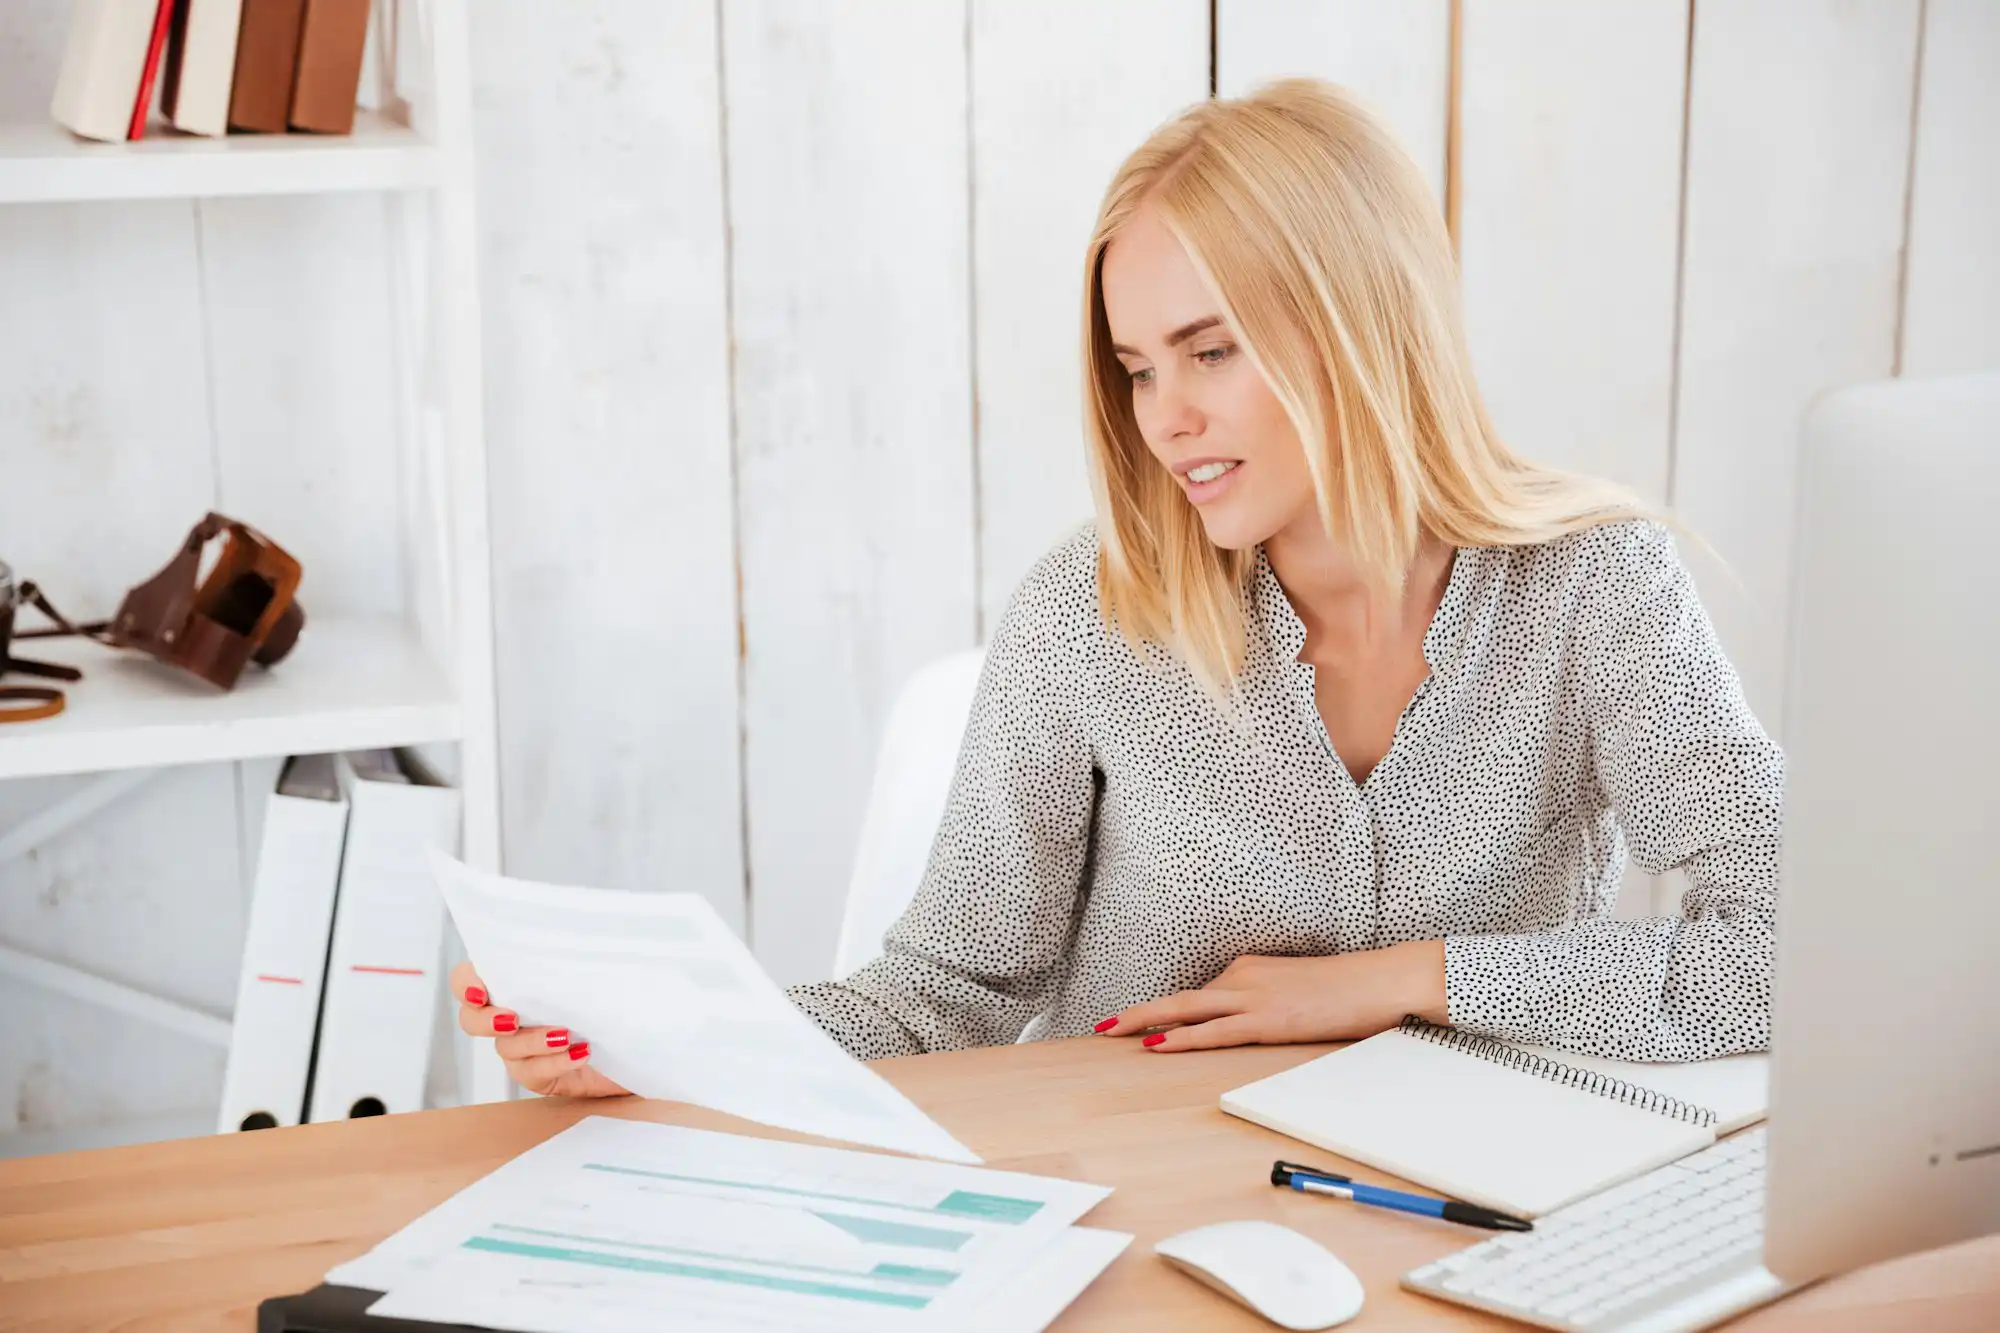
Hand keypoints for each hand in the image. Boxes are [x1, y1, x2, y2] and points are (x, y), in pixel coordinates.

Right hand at [451, 960, 628, 1098]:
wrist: (644, 1037)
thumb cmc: (618, 995)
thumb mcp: (596, 967)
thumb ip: (574, 951)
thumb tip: (576, 925)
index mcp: (517, 981)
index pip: (469, 978)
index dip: (465, 984)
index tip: (481, 992)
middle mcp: (512, 1014)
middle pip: (471, 1019)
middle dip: (485, 1020)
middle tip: (512, 1019)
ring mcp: (523, 1048)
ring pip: (505, 1048)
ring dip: (532, 1041)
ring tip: (564, 1035)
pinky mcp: (541, 1074)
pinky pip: (532, 1072)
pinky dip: (555, 1062)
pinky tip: (580, 1052)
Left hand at [1095, 940, 1448, 1052]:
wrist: (1381, 980)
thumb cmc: (1347, 989)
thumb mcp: (1298, 990)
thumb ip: (1267, 1001)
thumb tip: (1248, 1021)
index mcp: (1250, 969)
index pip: (1201, 994)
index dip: (1167, 1011)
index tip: (1138, 1021)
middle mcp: (1244, 976)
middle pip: (1180, 997)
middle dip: (1139, 1012)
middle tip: (1103, 1024)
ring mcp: (1253, 996)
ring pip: (1187, 1009)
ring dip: (1147, 1021)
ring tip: (1113, 1032)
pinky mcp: (1267, 1019)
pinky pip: (1215, 1031)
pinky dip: (1182, 1038)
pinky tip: (1157, 1045)